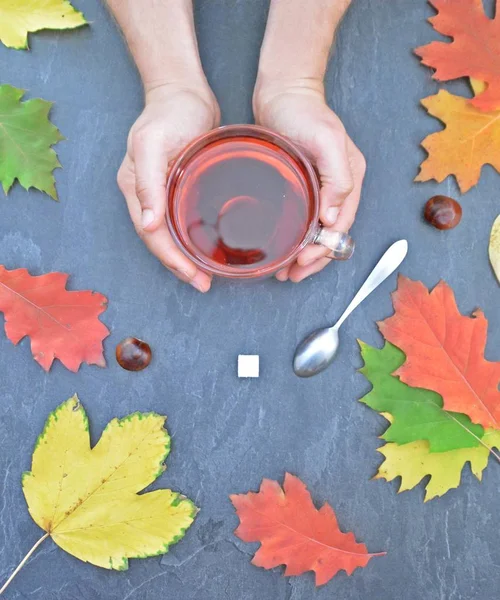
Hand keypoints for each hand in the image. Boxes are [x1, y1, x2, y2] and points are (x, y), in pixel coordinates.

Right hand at [117, 84, 219, 291]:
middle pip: (160, 241)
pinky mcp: (178, 187)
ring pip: (170, 235)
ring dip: (186, 258)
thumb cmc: (170, 113)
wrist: (183, 91)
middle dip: (180, 266)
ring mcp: (161, 193)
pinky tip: (207, 248)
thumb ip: (148, 184)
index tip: (193, 276)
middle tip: (203, 284)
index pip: (152, 235)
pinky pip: (182, 221)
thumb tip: (147, 225)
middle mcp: (145, 195)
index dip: (171, 259)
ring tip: (205, 276)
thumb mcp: (153, 144)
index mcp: (135, 188)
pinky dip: (191, 239)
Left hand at [253, 82, 365, 282]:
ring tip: (286, 271)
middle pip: (332, 235)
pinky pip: (306, 220)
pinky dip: (298, 238)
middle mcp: (340, 187)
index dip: (324, 249)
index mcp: (350, 179)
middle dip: (315, 260)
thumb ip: (337, 178)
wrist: (283, 91)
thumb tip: (334, 218)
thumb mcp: (327, 141)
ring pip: (318, 232)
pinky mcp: (305, 185)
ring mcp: (322, 187)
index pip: (341, 226)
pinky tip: (284, 247)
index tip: (303, 264)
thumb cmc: (304, 112)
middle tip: (292, 276)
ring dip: (305, 254)